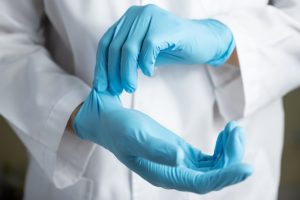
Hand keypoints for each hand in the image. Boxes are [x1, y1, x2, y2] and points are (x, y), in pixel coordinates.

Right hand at [73, 89, 251, 193]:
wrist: (110, 122)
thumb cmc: (119, 129)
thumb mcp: (134, 136)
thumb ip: (156, 149)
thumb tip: (181, 159)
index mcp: (164, 175)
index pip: (201, 183)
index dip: (225, 177)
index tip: (246, 167)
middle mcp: (174, 173)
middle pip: (212, 176)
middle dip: (231, 158)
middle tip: (237, 131)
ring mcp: (179, 163)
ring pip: (213, 166)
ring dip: (229, 151)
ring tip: (234, 128)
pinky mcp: (181, 152)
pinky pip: (209, 157)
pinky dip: (222, 146)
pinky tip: (226, 132)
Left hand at [93, 4, 234, 94]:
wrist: (202, 41)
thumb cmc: (171, 48)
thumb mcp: (143, 53)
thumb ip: (126, 59)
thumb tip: (107, 79)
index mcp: (128, 20)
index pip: (106, 43)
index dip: (102, 66)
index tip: (101, 86)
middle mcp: (137, 14)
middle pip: (115, 47)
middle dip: (113, 72)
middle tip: (117, 90)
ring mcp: (151, 18)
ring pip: (129, 49)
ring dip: (127, 72)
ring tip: (130, 87)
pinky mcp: (165, 26)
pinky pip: (148, 48)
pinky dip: (146, 64)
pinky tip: (149, 73)